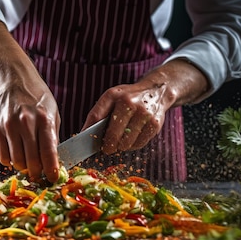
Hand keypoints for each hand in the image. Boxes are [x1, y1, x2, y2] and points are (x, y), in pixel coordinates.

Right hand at [0, 73, 60, 182]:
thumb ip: (52, 136)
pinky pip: (3, 155)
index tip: (53, 179)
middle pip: (31, 161)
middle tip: (39, 175)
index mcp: (44, 119)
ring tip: (28, 165)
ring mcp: (9, 126)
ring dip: (23, 168)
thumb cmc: (35, 96)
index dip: (51, 169)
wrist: (12, 79)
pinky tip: (15, 156)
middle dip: (36, 173)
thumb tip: (52, 160)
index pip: (48, 151)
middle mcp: (26, 123)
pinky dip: (10, 161)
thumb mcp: (52, 112)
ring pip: (16, 161)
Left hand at [83, 59, 208, 153]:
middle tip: (107, 149)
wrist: (157, 90)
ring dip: (122, 146)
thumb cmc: (128, 97)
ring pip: (126, 143)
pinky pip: (139, 144)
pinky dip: (134, 145)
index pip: (96, 117)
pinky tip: (133, 138)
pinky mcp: (155, 124)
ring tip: (122, 141)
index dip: (89, 133)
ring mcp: (143, 114)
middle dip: (108, 146)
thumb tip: (83, 134)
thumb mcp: (111, 98)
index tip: (87, 145)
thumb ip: (98, 113)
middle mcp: (129, 102)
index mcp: (114, 95)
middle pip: (113, 135)